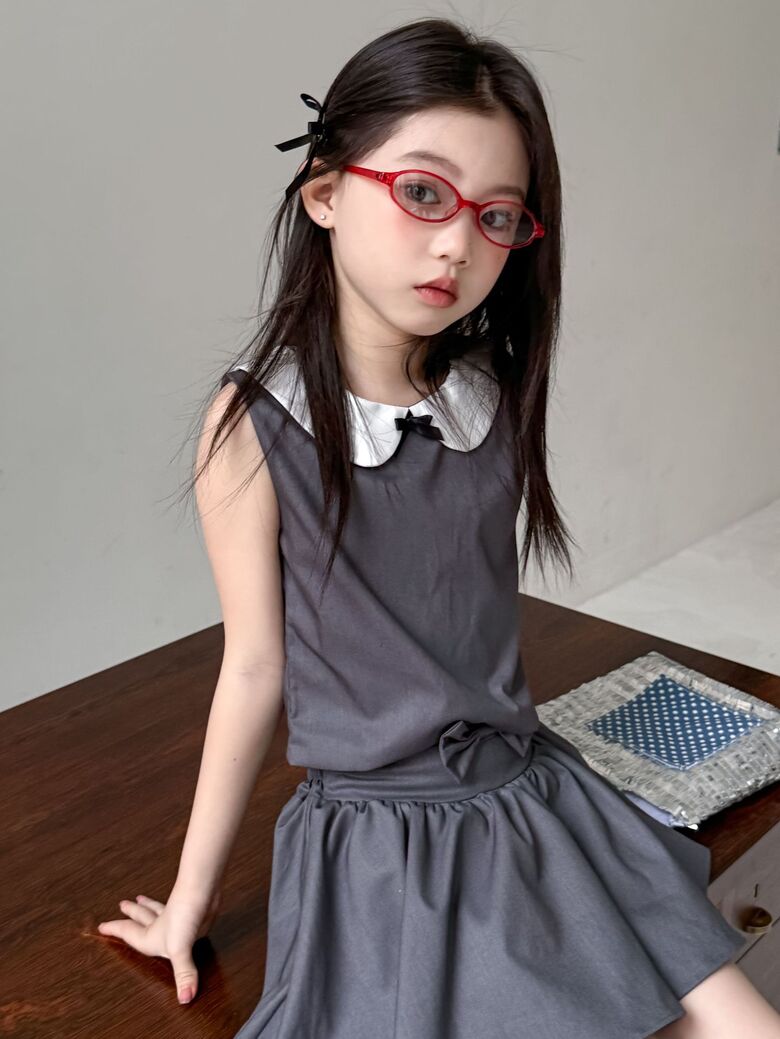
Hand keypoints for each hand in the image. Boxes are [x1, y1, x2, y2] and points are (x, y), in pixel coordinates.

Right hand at [96, 887, 221, 1003]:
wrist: (203, 892)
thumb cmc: (184, 916)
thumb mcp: (179, 950)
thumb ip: (182, 974)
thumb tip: (184, 998)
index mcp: (151, 936)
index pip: (127, 931)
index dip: (114, 929)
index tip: (101, 925)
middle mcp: (161, 925)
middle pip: (141, 916)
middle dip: (131, 912)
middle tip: (123, 904)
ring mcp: (176, 917)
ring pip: (158, 909)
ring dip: (149, 905)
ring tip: (142, 898)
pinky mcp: (189, 911)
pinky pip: (175, 909)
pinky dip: (171, 907)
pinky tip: (174, 906)